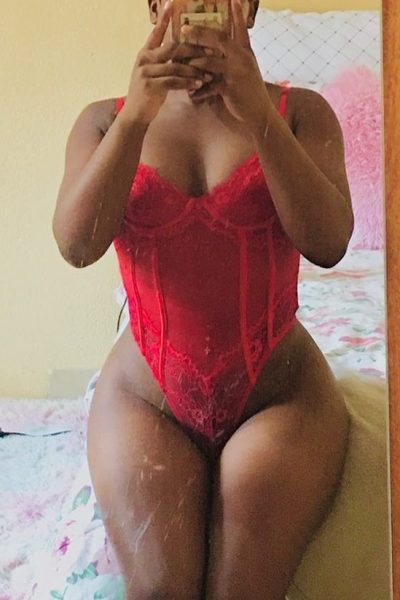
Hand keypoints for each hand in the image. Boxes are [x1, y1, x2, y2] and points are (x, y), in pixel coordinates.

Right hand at [122, 1, 214, 124]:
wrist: (135, 115)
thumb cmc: (148, 94)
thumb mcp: (154, 74)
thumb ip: (164, 62)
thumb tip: (182, 52)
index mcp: (146, 53)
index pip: (156, 32)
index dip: (165, 18)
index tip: (173, 3)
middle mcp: (144, 58)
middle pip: (173, 47)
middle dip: (193, 49)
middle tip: (211, 50)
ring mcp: (146, 71)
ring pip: (175, 65)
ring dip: (195, 70)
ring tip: (209, 73)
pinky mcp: (150, 85)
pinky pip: (174, 81)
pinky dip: (188, 82)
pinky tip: (199, 84)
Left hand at [180, 0, 273, 138]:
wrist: (260, 114)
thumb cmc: (250, 93)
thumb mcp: (246, 71)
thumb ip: (234, 60)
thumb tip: (217, 53)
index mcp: (246, 52)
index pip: (240, 28)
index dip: (236, 13)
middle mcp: (242, 58)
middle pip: (218, 39)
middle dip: (199, 33)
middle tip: (183, 29)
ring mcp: (236, 72)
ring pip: (210, 61)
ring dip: (193, 62)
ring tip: (179, 62)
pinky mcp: (230, 88)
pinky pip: (209, 85)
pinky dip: (199, 90)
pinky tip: (191, 95)